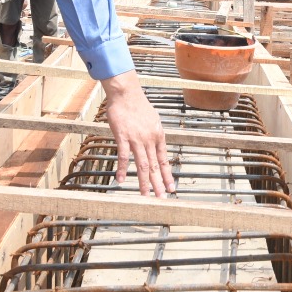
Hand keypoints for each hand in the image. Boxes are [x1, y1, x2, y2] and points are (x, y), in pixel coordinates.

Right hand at [101, 70, 174, 196]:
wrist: (126, 93)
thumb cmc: (138, 105)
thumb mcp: (152, 120)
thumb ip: (154, 134)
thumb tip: (156, 144)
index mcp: (158, 136)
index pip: (164, 160)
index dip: (167, 175)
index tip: (171, 188)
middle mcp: (149, 140)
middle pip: (154, 166)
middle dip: (159, 184)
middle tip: (162, 198)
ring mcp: (136, 139)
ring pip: (142, 165)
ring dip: (144, 182)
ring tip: (146, 196)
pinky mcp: (123, 136)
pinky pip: (123, 156)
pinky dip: (122, 169)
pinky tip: (120, 180)